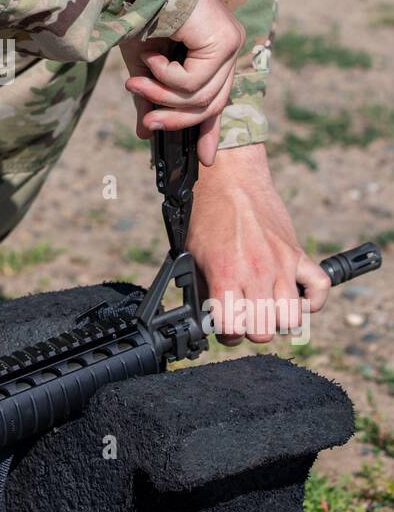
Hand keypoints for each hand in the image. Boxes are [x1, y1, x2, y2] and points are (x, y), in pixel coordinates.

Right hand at [121, 0, 244, 164]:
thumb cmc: (135, 13)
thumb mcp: (143, 66)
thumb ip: (150, 99)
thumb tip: (146, 135)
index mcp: (214, 48)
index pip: (216, 98)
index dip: (209, 130)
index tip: (204, 160)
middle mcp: (228, 44)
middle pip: (210, 103)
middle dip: (175, 119)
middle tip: (146, 123)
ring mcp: (230, 42)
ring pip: (200, 97)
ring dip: (161, 96)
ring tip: (134, 84)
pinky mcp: (224, 40)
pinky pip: (193, 83)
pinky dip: (165, 77)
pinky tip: (151, 56)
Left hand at [186, 144, 330, 343]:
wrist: (229, 179)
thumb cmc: (207, 213)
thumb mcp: (192, 253)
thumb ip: (202, 287)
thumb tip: (206, 317)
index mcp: (226, 273)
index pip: (233, 329)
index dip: (226, 332)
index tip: (223, 323)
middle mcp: (257, 272)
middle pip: (264, 331)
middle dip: (251, 329)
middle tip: (243, 314)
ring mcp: (282, 264)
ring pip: (292, 318)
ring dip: (278, 319)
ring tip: (266, 306)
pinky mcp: (297, 254)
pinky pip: (320, 289)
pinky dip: (312, 300)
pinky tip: (295, 296)